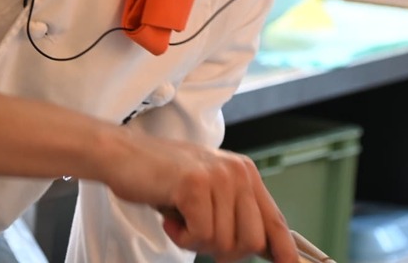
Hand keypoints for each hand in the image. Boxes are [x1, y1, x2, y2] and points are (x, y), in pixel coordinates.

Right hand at [95, 130, 298, 262]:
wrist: (121, 156)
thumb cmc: (160, 177)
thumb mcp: (206, 192)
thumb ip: (232, 213)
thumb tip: (258, 249)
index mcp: (244, 174)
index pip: (275, 221)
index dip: (285, 252)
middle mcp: (237, 173)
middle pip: (252, 241)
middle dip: (224, 252)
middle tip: (197, 236)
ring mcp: (217, 177)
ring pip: (225, 242)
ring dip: (197, 243)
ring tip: (179, 221)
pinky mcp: (195, 185)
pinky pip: (201, 235)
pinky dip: (182, 238)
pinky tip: (170, 219)